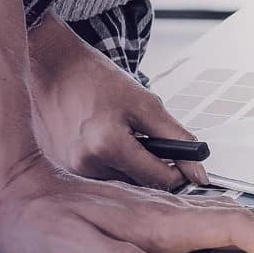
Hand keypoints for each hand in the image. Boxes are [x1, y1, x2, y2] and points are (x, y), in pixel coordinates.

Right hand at [28, 14, 207, 190]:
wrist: (54, 68)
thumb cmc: (96, 80)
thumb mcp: (146, 104)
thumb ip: (177, 139)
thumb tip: (198, 171)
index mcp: (108, 146)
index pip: (160, 180)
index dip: (178, 170)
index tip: (181, 160)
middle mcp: (85, 165)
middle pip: (140, 185)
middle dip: (150, 164)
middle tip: (142, 136)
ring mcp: (71, 170)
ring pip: (121, 183)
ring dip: (129, 165)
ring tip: (118, 134)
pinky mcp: (62, 170)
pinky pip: (100, 177)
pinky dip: (109, 163)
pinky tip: (102, 140)